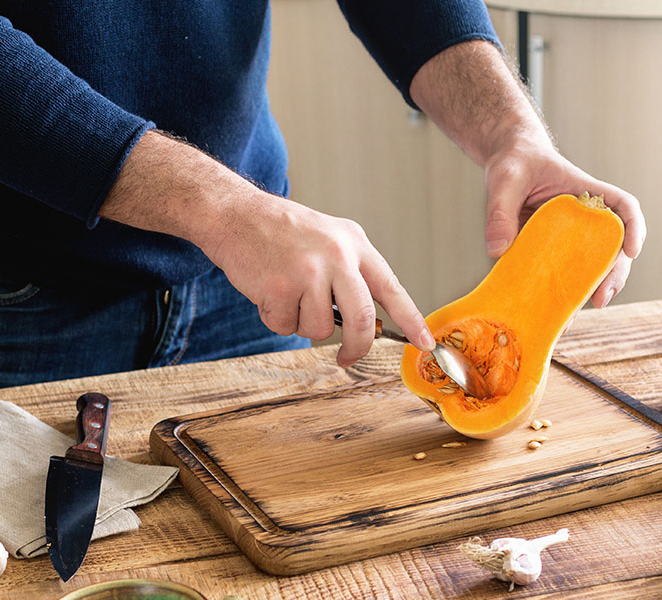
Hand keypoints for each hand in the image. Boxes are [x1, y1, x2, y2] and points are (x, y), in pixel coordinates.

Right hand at [203, 193, 435, 366]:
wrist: (236, 214)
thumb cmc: (281, 231)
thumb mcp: (329, 238)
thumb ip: (351, 272)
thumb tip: (368, 321)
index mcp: (355, 244)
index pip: (392, 288)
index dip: (412, 320)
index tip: (425, 343)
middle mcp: (337, 256)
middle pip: (363, 320)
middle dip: (357, 347)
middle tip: (347, 357)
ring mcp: (309, 272)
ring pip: (320, 329)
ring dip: (302, 323)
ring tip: (287, 294)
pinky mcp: (281, 287)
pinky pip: (287, 326)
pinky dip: (276, 318)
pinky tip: (268, 292)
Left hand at [482, 129, 646, 307]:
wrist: (507, 162)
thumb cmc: (515, 163)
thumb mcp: (505, 180)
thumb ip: (500, 211)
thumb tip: (498, 250)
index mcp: (585, 192)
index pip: (623, 206)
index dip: (634, 228)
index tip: (631, 251)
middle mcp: (586, 216)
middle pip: (613, 246)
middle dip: (613, 274)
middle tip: (600, 299)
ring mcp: (572, 235)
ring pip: (592, 266)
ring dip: (589, 291)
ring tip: (572, 316)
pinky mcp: (554, 250)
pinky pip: (565, 273)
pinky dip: (562, 295)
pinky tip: (554, 316)